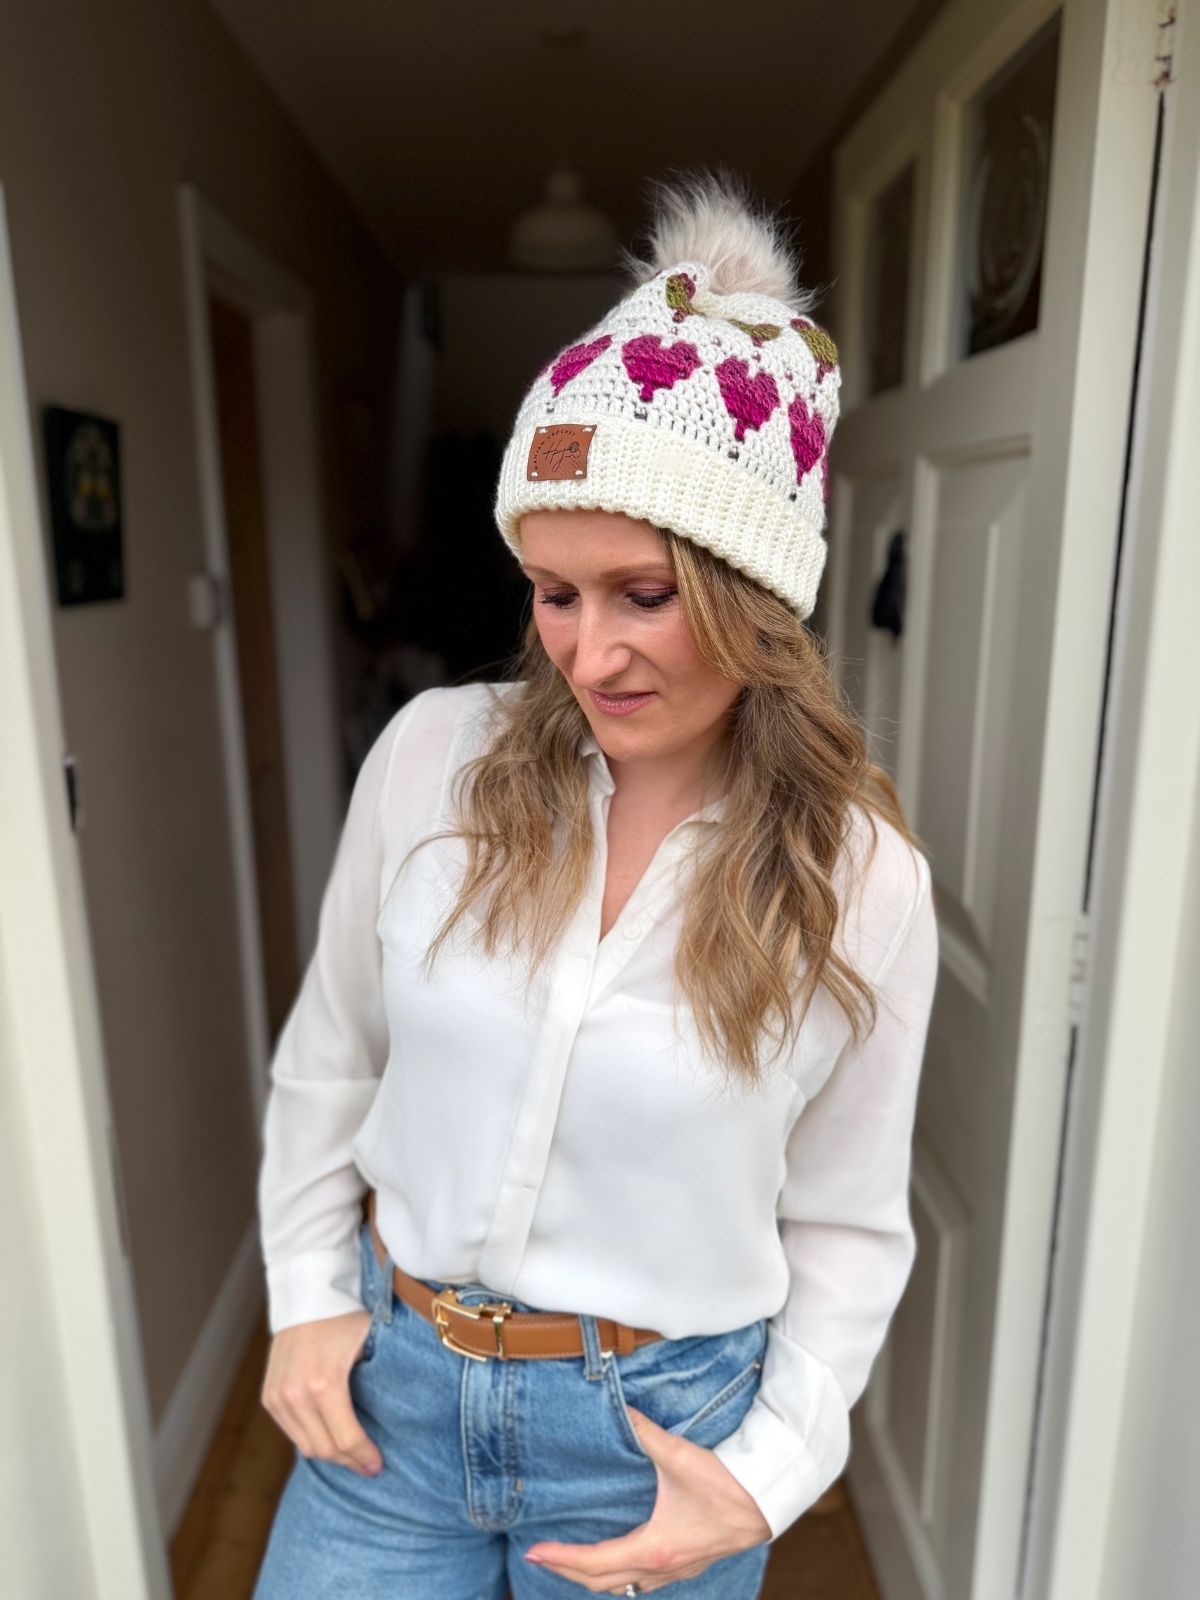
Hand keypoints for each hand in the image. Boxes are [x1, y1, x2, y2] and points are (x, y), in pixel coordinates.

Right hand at [260, 1310, 383, 1476]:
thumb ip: (376, 1381)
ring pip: (305, 1446)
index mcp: (324, 1384)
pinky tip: (329, 1438)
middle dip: (349, 1461)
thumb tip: (393, 1415)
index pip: (346, 1439)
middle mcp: (296, 1395)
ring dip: (329, 1455)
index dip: (364, 1456)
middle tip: (368, 1466)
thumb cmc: (345, 1317)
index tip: (378, 1465)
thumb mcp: (368, 1345)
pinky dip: (311, 1439)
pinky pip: (292, 1432)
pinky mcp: (269, 1396)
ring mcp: (278, 1397)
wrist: (307, 1294)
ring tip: (351, 1455)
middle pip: (325, 1449)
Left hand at [524, 1404, 770, 1592]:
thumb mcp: (680, 1456)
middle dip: (569, 1572)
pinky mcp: (687, 1567)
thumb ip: (645, 1432)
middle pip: (602, 1584)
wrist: (765, 1502)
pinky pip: (643, 1581)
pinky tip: (619, 1557)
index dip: (561, 1558)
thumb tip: (621, 1409)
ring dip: (595, 1577)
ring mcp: (676, 1573)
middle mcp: (660, 1569)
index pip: (594, 1563)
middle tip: (543, 1556)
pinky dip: (621, 1575)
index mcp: (654, 1548)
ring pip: (624, 1587)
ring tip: (572, 1559)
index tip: (534, 1550)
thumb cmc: (726, 1484)